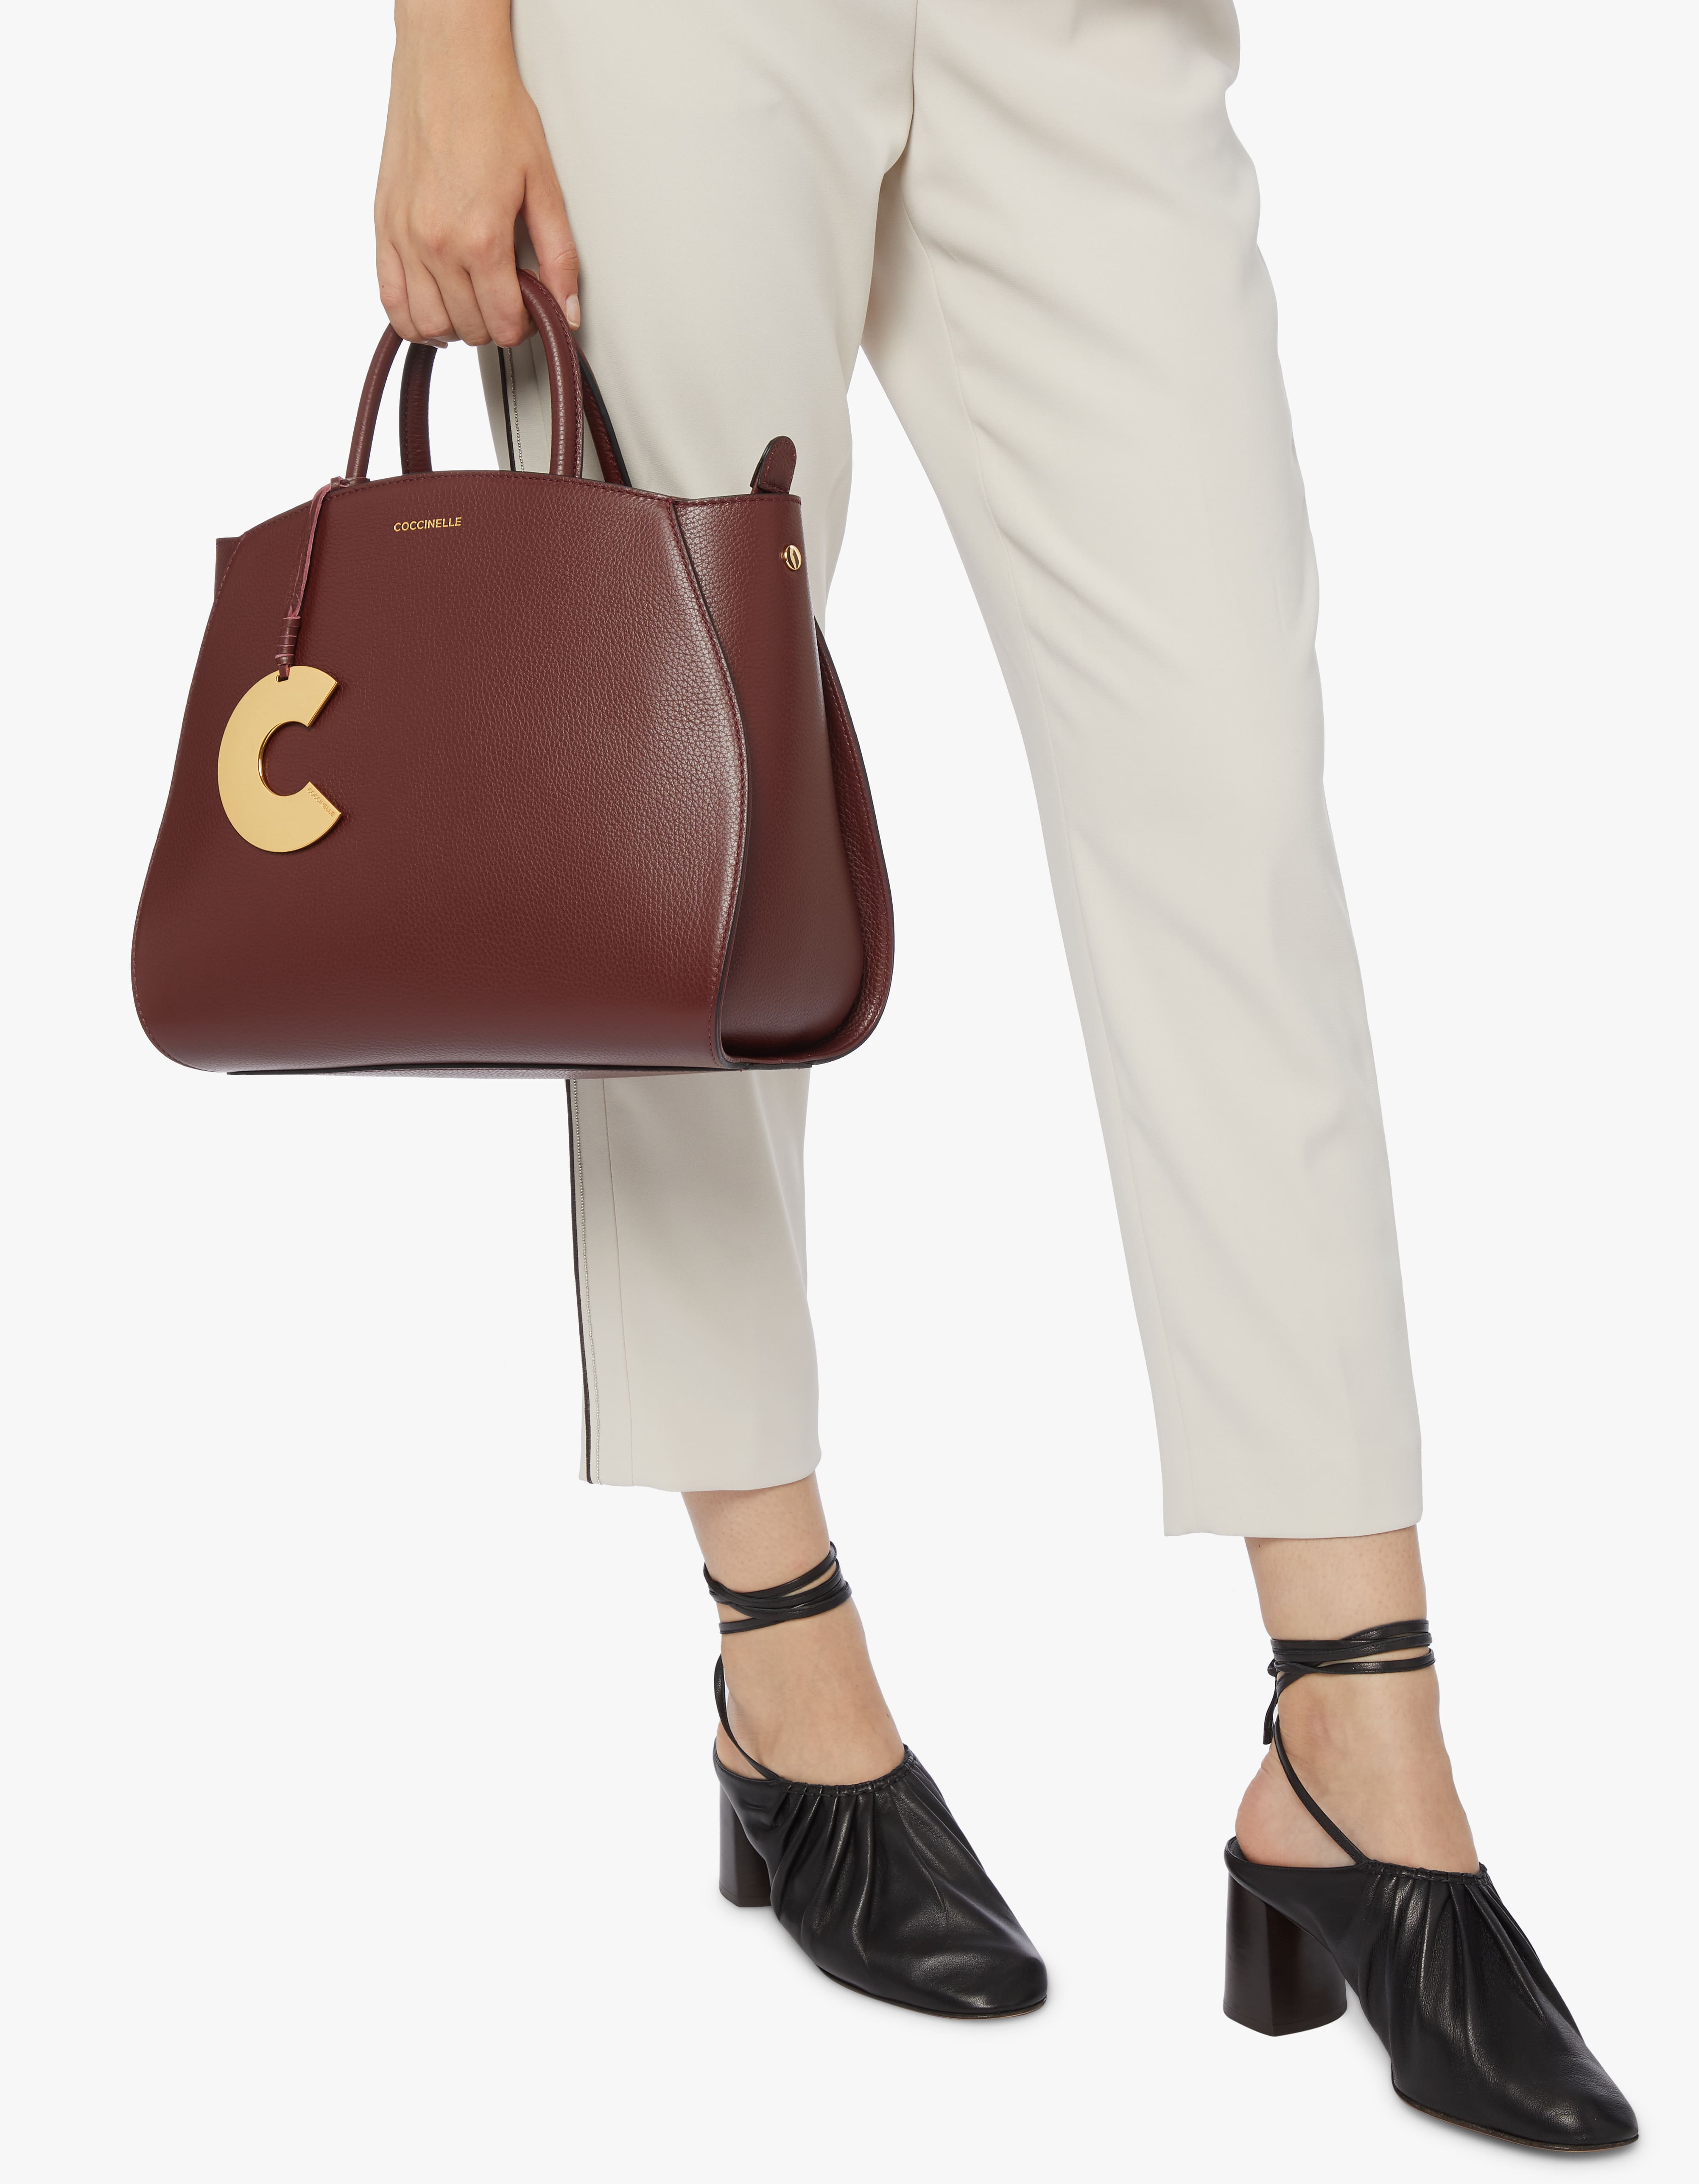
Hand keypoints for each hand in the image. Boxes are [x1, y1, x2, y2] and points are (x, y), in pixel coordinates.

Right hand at [374, 0, 578, 347]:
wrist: (448, 66)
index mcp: (481, 238)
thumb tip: (568, 310)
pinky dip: (412, 319)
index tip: (531, 307)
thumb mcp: (543, 187)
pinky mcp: (383, 225)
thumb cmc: (494, 113)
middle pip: (469, 328)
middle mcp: (436, 244)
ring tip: (474, 302)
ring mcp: (404, 237)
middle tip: (508, 296)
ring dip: (456, 326)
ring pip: (427, 325)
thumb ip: (559, 257)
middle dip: (495, 323)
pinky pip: (390, 300)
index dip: (526, 325)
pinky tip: (436, 309)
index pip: (505, 324)